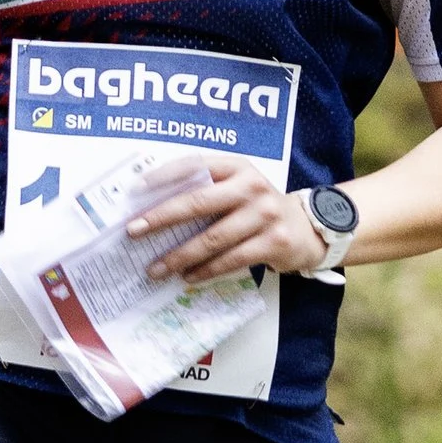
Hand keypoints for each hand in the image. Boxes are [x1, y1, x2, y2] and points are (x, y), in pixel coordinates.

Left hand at [126, 156, 329, 280]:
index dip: (164, 175)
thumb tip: (154, 205)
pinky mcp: (273, 242)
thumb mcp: (238, 188)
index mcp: (237, 167)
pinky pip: (230, 260)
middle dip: (161, 218)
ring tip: (155, 268)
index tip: (135, 189)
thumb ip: (207, 190)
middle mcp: (251, 187)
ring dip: (179, 256)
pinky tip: (187, 278)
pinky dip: (205, 271)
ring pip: (212, 238)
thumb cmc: (259, 207)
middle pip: (199, 202)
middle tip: (134, 231)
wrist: (308, 228)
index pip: (195, 165)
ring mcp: (264, 214)